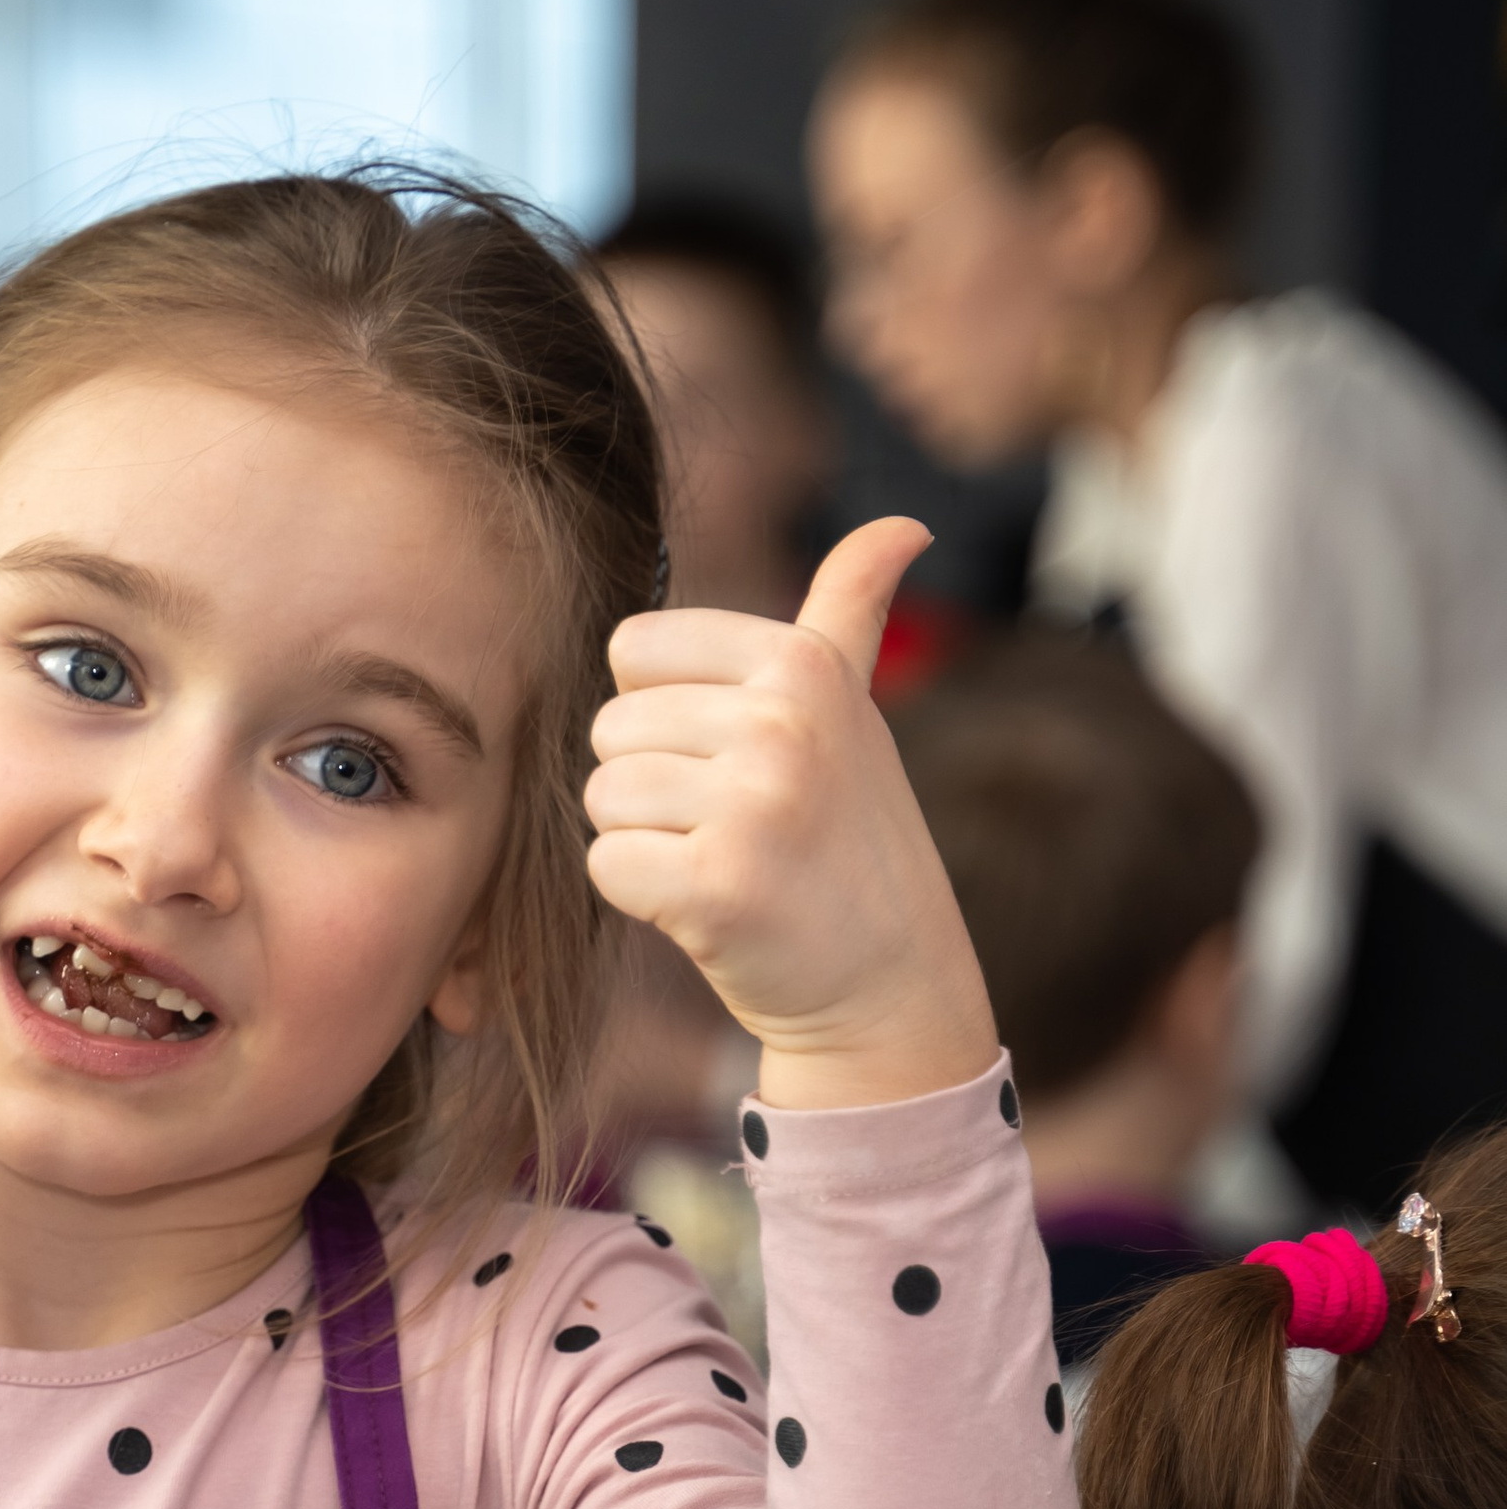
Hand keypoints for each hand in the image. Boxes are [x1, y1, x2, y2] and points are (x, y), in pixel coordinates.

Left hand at [584, 519, 997, 1109]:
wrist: (889, 983)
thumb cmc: (850, 838)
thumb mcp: (856, 713)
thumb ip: (850, 613)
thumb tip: (905, 525)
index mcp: (803, 664)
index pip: (634, 649)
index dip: (659, 714)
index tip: (729, 760)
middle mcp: (783, 721)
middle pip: (611, 728)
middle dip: (652, 785)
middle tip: (734, 828)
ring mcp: (755, 803)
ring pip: (603, 797)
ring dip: (644, 841)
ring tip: (723, 863)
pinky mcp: (720, 886)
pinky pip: (607, 865)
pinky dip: (642, 896)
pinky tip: (708, 907)